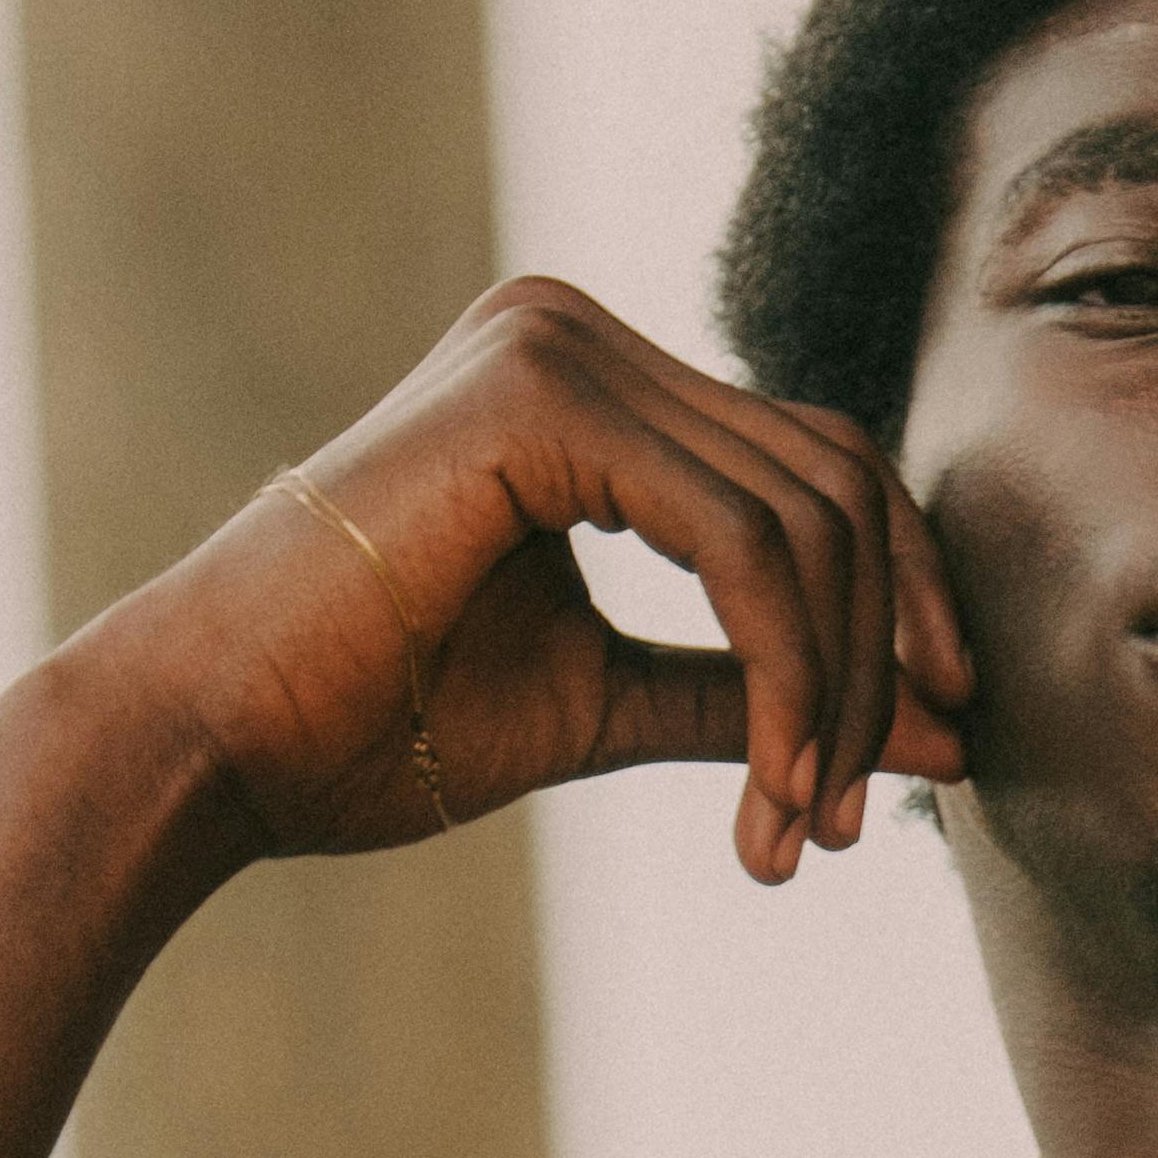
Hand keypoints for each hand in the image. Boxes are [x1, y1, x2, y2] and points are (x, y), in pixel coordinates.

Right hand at [98, 279, 970, 887]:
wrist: (205, 744)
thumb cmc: (371, 726)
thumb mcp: (611, 699)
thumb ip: (765, 693)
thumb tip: (952, 737)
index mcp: (586, 382)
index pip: (815, 470)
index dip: (899, 611)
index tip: (923, 756)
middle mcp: (572, 331)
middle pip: (835, 481)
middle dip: (882, 660)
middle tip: (864, 818)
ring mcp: (552, 344)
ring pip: (806, 517)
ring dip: (835, 693)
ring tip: (801, 826)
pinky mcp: (535, 397)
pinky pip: (740, 542)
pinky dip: (788, 673)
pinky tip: (774, 786)